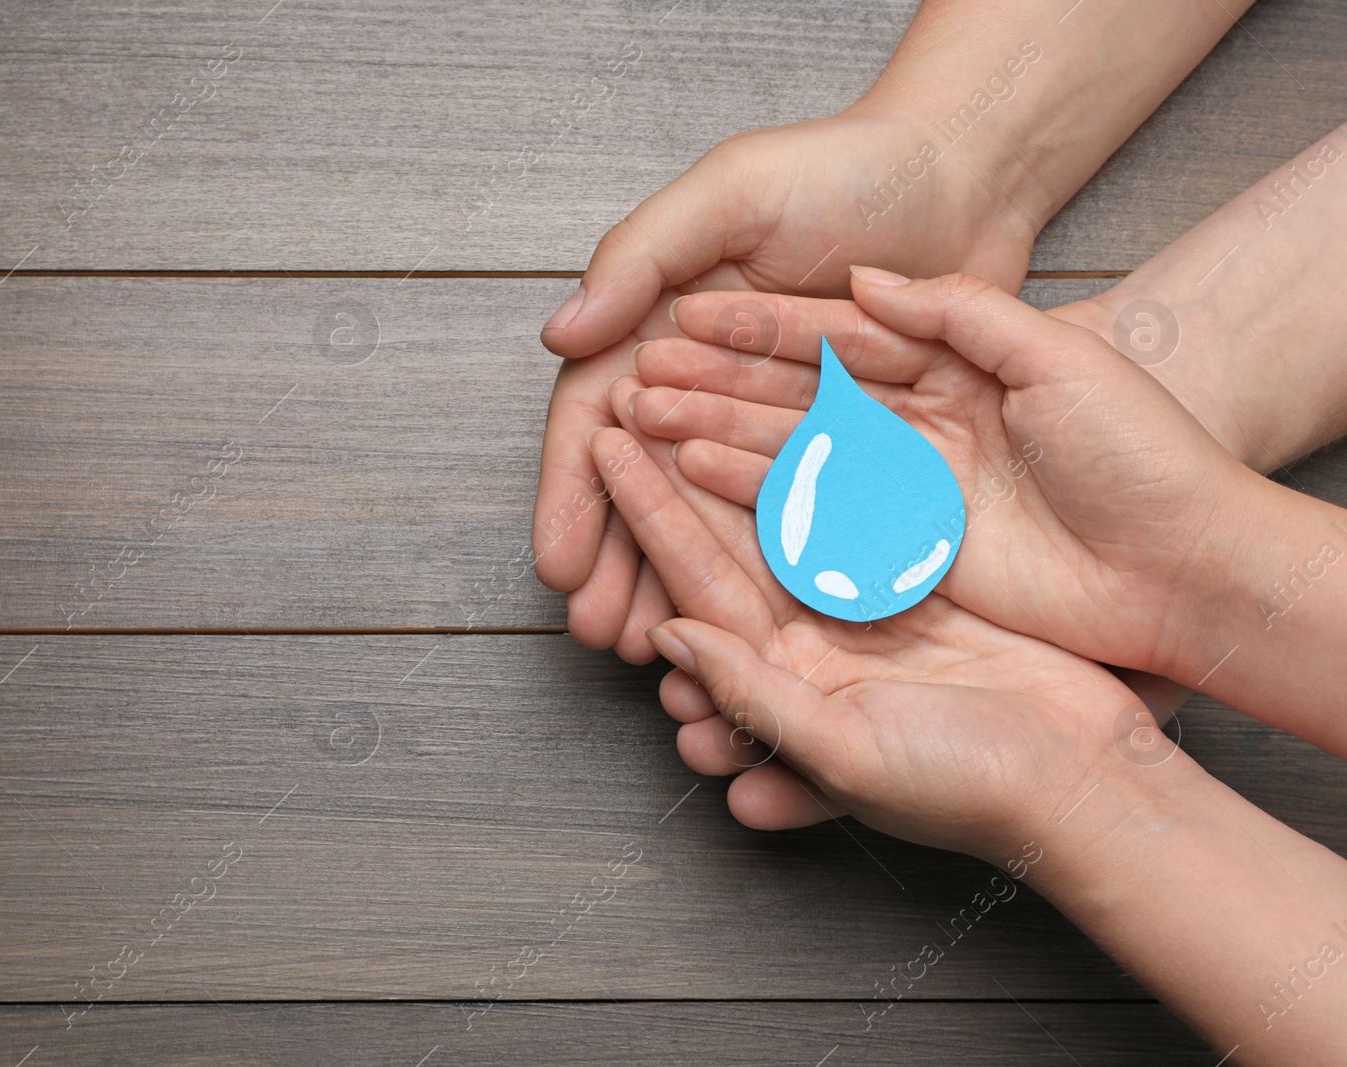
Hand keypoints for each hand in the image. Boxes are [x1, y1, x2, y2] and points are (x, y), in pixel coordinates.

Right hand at [533, 110, 1037, 661]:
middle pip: (647, 485)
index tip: (559, 562)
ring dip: (673, 582)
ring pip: (711, 516)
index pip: (599, 422)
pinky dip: (759, 567)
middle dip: (615, 562)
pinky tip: (738, 619)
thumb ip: (642, 255)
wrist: (961, 179)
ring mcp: (774, 421)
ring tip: (650, 646)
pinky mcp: (842, 447)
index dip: (575, 495)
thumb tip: (561, 333)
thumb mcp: (730, 191)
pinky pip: (794, 515)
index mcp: (660, 325)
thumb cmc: (841, 169)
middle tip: (597, 630)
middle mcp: (709, 383)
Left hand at [585, 419, 1149, 852]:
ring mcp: (860, 611)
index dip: (647, 509)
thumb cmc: (963, 788)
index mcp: (774, 681)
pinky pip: (858, 509)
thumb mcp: (844, 751)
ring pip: (788, 512)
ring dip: (744, 450)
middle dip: (679, 465)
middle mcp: (806, 642)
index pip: (693, 580)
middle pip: (729, 537)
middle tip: (636, 388)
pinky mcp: (917, 585)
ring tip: (701, 385)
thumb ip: (751, 695)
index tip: (608, 442)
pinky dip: (828, 458)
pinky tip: (798, 407)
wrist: (1083, 786)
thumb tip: (667, 638)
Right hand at [626, 270, 1265, 682]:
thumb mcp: (1058, 352)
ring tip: (647, 438)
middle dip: (709, 397)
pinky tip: (696, 488)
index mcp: (944, 363)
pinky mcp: (903, 551)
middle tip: (637, 394)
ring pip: (788, 461)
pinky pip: (813, 524)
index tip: (679, 328)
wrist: (1187, 558)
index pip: (825, 340)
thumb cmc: (1138, 446)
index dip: (750, 333)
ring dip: (714, 450)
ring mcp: (902, 489)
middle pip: (788, 402)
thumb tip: (866, 283)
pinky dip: (753, 507)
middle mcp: (910, 422)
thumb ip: (960, 311)